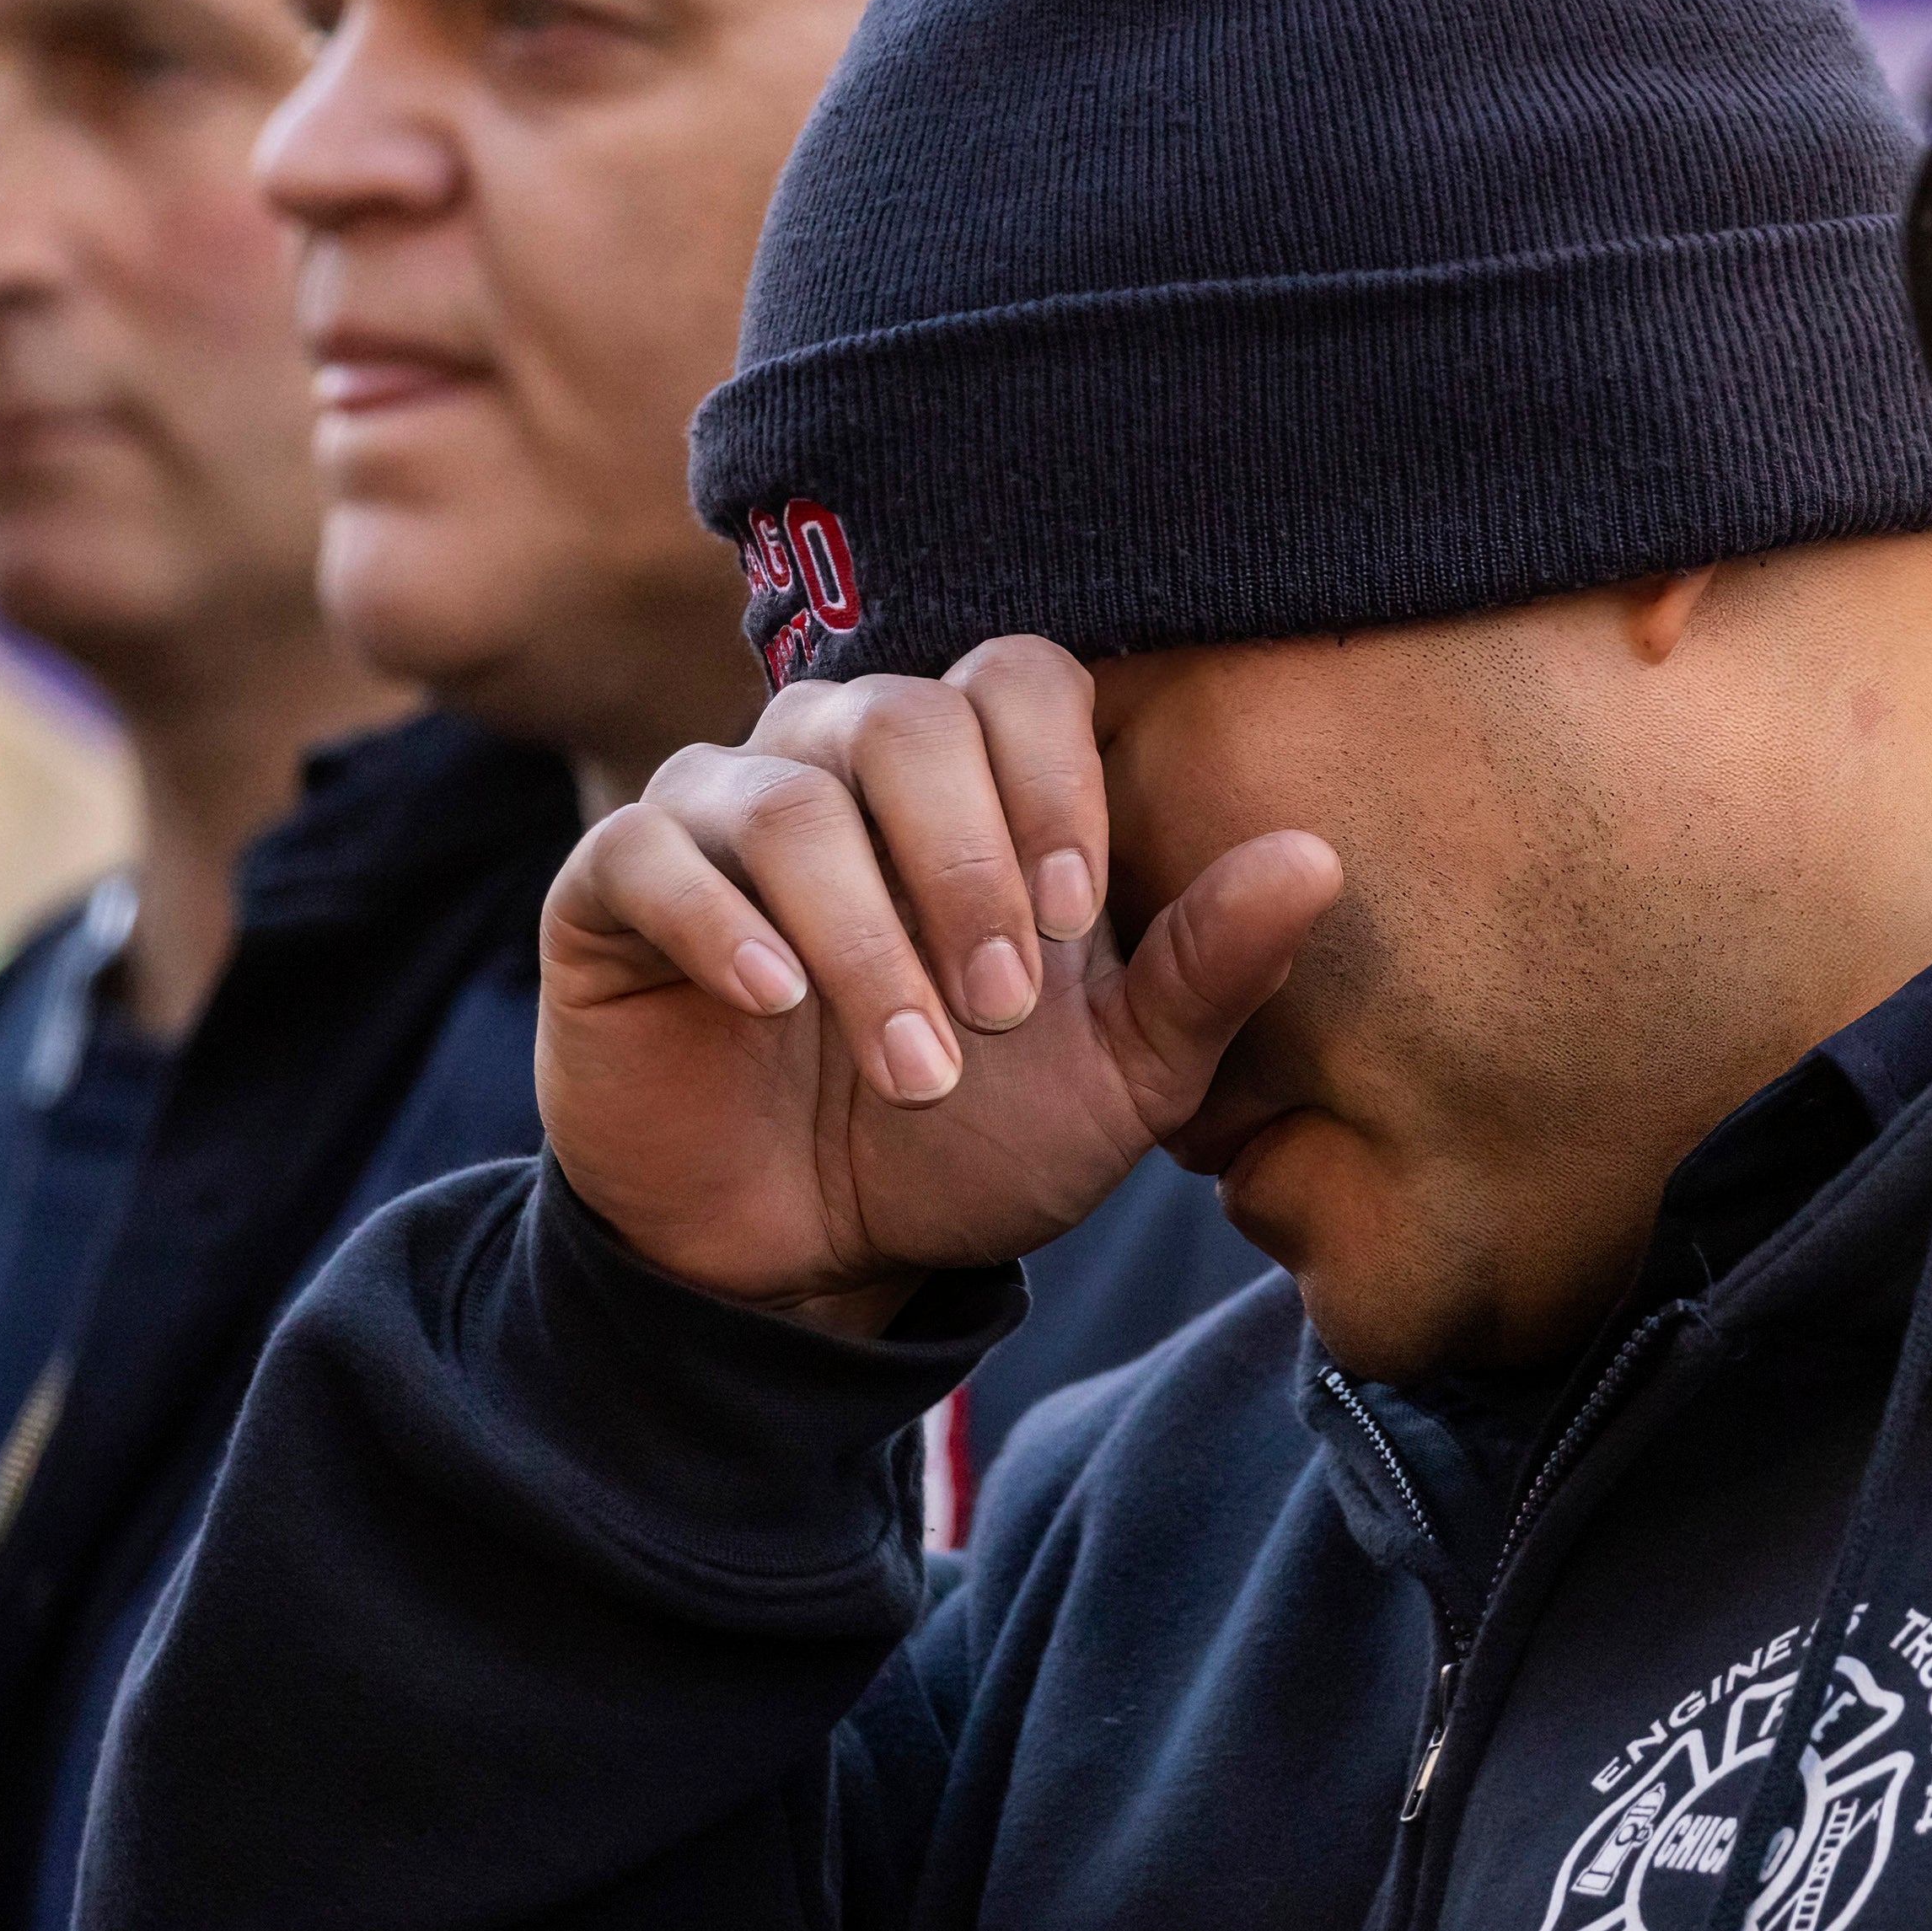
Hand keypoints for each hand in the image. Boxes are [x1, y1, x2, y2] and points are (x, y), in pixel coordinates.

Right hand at [538, 637, 1343, 1321]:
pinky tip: (772, 1003)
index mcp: (970, 779)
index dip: (1053, 779)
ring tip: (914, 1065)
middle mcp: (839, 762)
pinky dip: (721, 924)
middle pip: (906, 716)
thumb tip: (1319, 855)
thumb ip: (1208, 967)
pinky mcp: (612, 887)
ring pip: (789, 795)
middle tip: (999, 1009)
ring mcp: (717, 814)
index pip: (1016, 675)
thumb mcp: (1120, 1077)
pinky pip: (653, 851)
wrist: (809, 1255)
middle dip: (967, 867)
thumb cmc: (971, 1141)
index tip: (1077, 922)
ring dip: (866, 935)